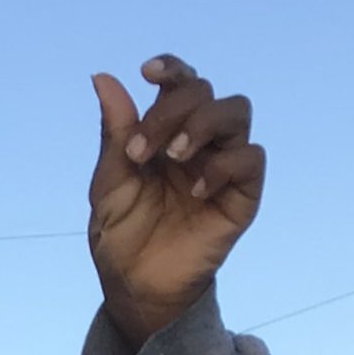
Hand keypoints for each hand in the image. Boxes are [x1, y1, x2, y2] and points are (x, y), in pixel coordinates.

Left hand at [87, 56, 264, 348]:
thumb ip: (115, 132)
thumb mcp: (109, 182)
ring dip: (204, 124)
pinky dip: (224, 165)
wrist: (135, 286)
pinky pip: (251, 159)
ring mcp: (223, 165)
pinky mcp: (242, 196)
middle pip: (204, 92)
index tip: (147, 73)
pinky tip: (195, 190)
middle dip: (171, 111)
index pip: (181, 83)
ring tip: (175, 157)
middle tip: (141, 151)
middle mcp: (199, 141)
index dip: (171, 69)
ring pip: (236, 112)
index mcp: (167, 131)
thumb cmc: (121, 235)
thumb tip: (102, 78)